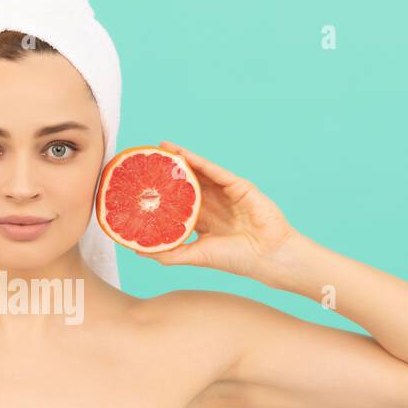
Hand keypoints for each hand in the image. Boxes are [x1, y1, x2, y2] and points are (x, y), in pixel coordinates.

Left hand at [137, 141, 300, 284]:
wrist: (268, 256)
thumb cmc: (237, 259)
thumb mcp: (195, 256)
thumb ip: (168, 253)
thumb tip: (139, 251)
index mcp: (205, 222)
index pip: (179, 204)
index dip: (162, 194)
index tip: (141, 186)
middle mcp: (214, 205)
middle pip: (187, 184)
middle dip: (169, 172)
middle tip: (147, 159)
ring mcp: (227, 194)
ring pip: (200, 173)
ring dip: (182, 160)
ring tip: (161, 148)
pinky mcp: (239, 186)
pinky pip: (216, 171)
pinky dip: (199, 162)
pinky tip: (183, 154)